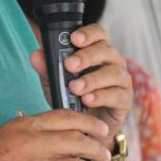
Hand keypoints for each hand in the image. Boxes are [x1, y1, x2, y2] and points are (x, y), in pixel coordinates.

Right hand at [0, 109, 117, 160]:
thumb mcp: (4, 135)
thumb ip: (30, 129)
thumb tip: (58, 130)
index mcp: (24, 126)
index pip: (65, 117)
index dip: (88, 123)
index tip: (100, 128)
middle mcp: (33, 145)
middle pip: (77, 142)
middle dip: (97, 149)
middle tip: (105, 153)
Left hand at [30, 24, 132, 150]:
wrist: (84, 127)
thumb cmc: (72, 97)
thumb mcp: (55, 81)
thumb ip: (47, 68)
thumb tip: (35, 55)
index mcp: (97, 50)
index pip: (98, 33)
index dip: (88, 33)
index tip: (73, 39)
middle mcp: (113, 61)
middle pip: (106, 50)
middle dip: (86, 56)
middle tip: (69, 65)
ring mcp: (122, 80)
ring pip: (113, 73)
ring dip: (92, 79)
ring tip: (75, 88)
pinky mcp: (125, 100)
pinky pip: (117, 95)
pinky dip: (101, 97)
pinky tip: (87, 100)